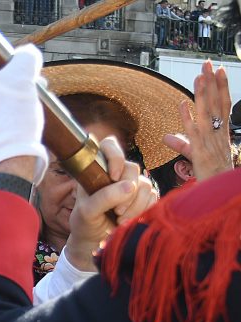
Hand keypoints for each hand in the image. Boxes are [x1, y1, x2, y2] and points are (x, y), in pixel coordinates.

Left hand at [0, 45, 47, 181]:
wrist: (16, 153)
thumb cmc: (12, 112)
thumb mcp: (23, 73)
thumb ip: (25, 56)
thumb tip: (27, 53)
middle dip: (2, 70)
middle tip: (18, 67)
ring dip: (13, 86)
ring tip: (33, 85)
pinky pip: (1, 108)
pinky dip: (14, 103)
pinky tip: (32, 102)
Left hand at [66, 137, 156, 270]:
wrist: (94, 241)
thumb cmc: (85, 222)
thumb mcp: (87, 211)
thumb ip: (104, 197)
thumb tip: (129, 186)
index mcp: (97, 168)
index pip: (109, 145)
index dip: (115, 156)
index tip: (112, 177)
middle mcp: (116, 172)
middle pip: (132, 168)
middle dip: (127, 192)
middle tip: (116, 211)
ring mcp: (132, 183)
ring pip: (144, 184)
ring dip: (134, 205)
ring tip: (120, 220)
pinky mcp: (144, 197)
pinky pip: (153, 196)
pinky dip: (143, 210)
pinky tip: (129, 221)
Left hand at [163, 60, 231, 180]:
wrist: (219, 190)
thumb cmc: (211, 173)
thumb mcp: (194, 155)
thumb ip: (181, 143)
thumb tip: (166, 136)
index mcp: (220, 131)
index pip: (223, 104)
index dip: (222, 86)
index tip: (219, 70)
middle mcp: (217, 133)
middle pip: (216, 103)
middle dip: (213, 82)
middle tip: (208, 63)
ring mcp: (210, 141)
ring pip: (206, 113)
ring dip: (202, 94)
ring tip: (199, 76)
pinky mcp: (200, 152)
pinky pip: (193, 132)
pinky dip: (186, 119)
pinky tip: (181, 105)